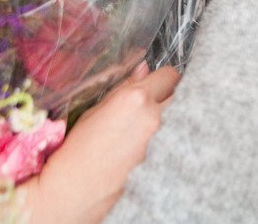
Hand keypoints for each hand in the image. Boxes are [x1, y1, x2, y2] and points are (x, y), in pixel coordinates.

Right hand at [23, 63, 180, 223]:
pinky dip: (163, 136)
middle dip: (168, 95)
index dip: (162, 77)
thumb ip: (125, 88)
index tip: (155, 82)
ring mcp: (162, 141)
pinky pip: (170, 139)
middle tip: (151, 102)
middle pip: (179, 95)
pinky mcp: (163, 159)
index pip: (170, 75)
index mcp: (137, 99)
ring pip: (177, 117)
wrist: (78, 188)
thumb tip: (144, 70)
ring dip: (166, 116)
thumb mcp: (96, 109)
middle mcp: (155, 118)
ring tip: (144, 125)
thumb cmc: (80, 148)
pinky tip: (143, 142)